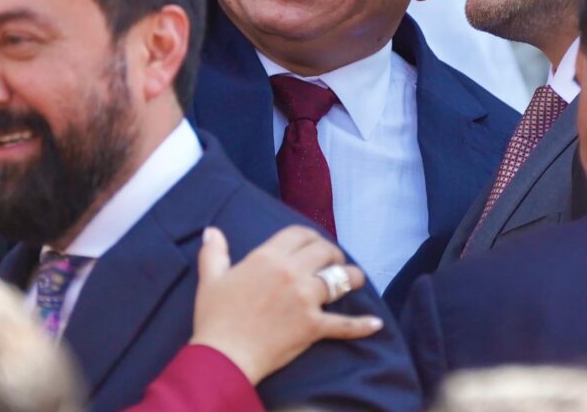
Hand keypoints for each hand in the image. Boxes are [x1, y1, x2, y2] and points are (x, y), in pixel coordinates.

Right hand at [189, 225, 380, 383]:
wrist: (224, 355)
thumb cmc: (215, 317)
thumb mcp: (210, 279)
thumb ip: (214, 252)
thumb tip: (212, 231)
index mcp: (267, 257)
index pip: (299, 234)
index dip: (310, 235)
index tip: (313, 243)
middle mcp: (291, 273)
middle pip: (324, 251)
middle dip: (333, 253)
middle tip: (334, 261)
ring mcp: (305, 300)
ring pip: (340, 280)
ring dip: (352, 277)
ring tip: (356, 279)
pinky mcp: (313, 326)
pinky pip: (344, 324)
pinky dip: (362, 325)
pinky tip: (375, 323)